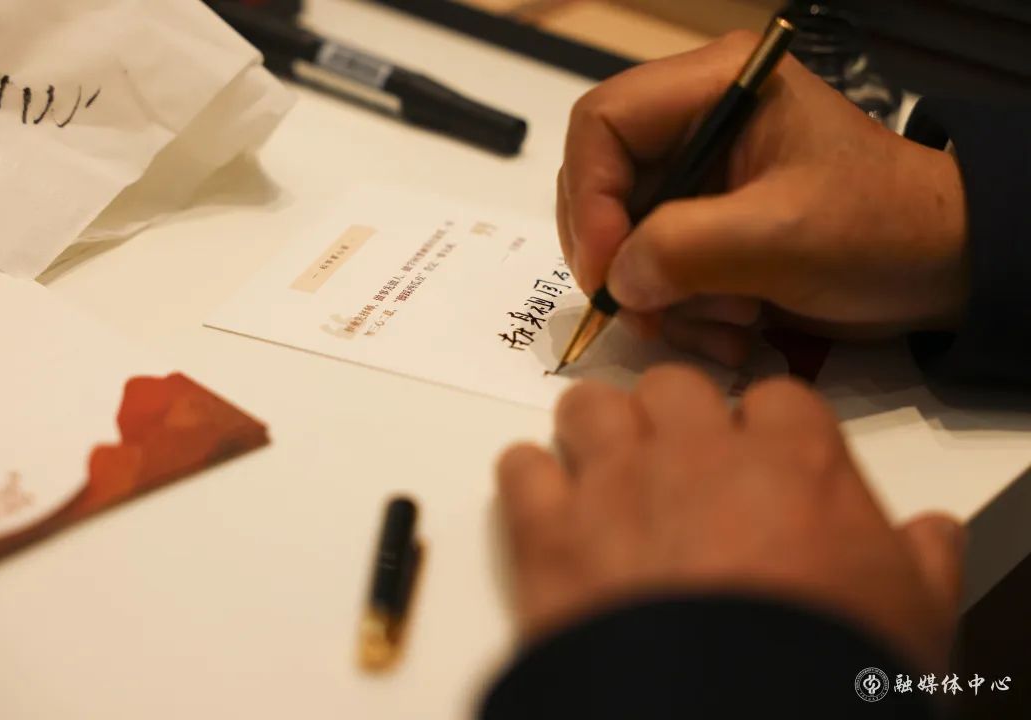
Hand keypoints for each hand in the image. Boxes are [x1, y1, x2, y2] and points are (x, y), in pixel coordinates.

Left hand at [497, 366, 964, 668]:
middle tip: (676, 467)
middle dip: (673, 420)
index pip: (776, 399)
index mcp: (791, 461)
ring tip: (606, 478)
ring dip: (595, 434)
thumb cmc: (821, 668)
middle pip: (672, 387)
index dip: (764, 430)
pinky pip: (521, 469)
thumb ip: (919, 558)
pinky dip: (531, 485)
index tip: (760, 459)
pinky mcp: (546, 534)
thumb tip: (930, 533)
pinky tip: (549, 516)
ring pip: (589, 407)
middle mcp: (695, 453)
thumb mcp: (911, 617)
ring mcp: (613, 485)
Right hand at [558, 32, 968, 365]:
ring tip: (732, 322)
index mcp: (715, 87)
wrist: (942, 269)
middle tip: (652, 314)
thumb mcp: (785, 234)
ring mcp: (696, 180)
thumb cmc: (882, 229)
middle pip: (601, 186)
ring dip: (665, 299)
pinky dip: (683, 315)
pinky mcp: (704, 229)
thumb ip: (688, 249)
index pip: (603, 123)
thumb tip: (618, 281)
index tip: (608, 270)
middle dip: (624, 260)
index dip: (589, 197)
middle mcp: (694, 124)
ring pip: (623, 241)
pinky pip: (654, 274)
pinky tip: (737, 331)